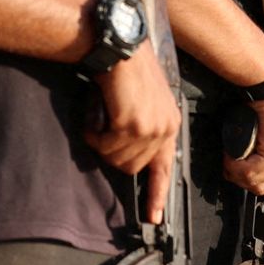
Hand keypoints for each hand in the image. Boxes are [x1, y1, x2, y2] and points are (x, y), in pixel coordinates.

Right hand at [86, 44, 181, 223]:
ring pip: (115, 159)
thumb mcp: (145, 100)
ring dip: (101, 141)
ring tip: (102, 113)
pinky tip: (97, 111)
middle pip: (131, 168)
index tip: (154, 218)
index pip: (165, 168)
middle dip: (111, 153)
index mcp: (170, 123)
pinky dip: (93, 131)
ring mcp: (149, 129)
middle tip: (103, 126)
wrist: (121, 46)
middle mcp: (164, 129)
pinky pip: (103, 145)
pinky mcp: (131, 125)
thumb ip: (142, 126)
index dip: (157, 195)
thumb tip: (127, 152)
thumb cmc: (127, 69)